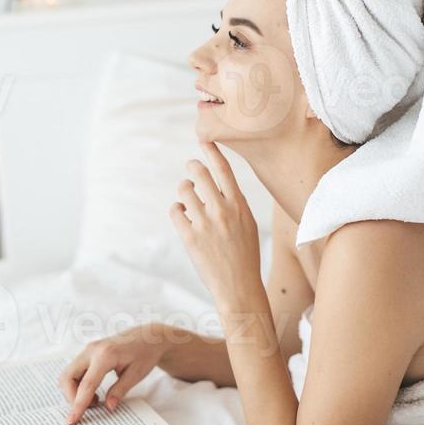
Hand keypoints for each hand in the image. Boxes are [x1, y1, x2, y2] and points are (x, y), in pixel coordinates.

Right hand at [58, 324, 167, 424]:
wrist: (148, 336)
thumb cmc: (145, 353)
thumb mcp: (137, 374)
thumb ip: (120, 390)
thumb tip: (108, 407)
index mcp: (105, 355)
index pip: (86, 384)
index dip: (78, 404)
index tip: (72, 420)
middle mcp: (92, 350)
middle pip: (68, 377)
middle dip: (71, 397)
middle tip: (90, 409)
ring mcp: (88, 349)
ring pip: (68, 374)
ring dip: (74, 391)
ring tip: (95, 400)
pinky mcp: (88, 352)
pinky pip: (75, 370)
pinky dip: (78, 384)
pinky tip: (93, 391)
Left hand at [169, 140, 260, 303]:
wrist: (239, 286)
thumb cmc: (244, 254)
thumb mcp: (248, 224)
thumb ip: (234, 202)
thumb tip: (215, 183)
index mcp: (239, 205)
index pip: (223, 170)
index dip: (212, 151)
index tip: (203, 138)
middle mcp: (222, 211)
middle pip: (199, 173)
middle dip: (192, 167)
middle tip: (191, 169)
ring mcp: (205, 224)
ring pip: (184, 190)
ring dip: (184, 190)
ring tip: (188, 199)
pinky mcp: (190, 237)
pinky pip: (175, 210)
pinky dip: (177, 210)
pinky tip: (183, 215)